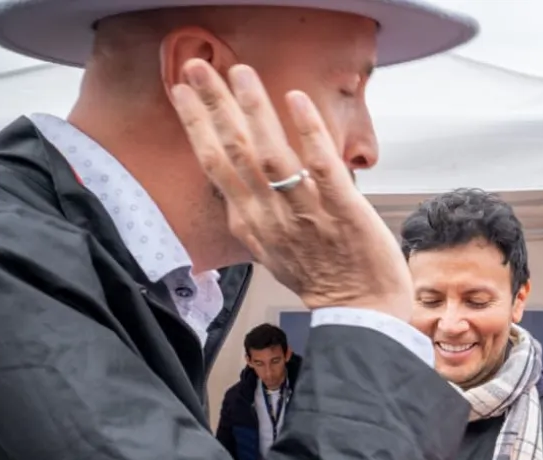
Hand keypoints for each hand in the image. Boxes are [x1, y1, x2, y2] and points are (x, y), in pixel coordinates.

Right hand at [171, 61, 412, 319]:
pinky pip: (321, 167)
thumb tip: (237, 189)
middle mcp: (270, 216)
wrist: (359, 312)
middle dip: (213, 106)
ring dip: (253, 110)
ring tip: (240, 72)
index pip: (214, 165)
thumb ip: (254, 216)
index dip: (197, 125)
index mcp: (250, 221)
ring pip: (270, 155)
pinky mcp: (343, 212)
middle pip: (233, 153)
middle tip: (197, 64)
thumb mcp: (272, 250)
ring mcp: (305, 214)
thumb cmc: (321, 279)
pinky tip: (296, 99)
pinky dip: (308, 132)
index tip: (182, 90)